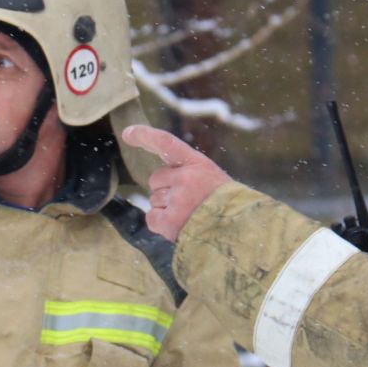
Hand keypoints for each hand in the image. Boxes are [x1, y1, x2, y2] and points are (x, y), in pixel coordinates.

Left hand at [120, 125, 230, 241]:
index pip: (166, 143)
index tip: (127, 133)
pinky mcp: (170, 221)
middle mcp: (186, 178)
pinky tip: (179, 226)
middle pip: (156, 179)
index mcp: (198, 164)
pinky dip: (161, 224)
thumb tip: (160, 182)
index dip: (145, 136)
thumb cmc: (227, 207)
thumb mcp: (214, 181)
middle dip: (165, 190)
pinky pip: (152, 218)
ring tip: (190, 216)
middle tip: (187, 203)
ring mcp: (177, 199)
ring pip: (154, 200)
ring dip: (166, 209)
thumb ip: (190, 175)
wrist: (239, 233)